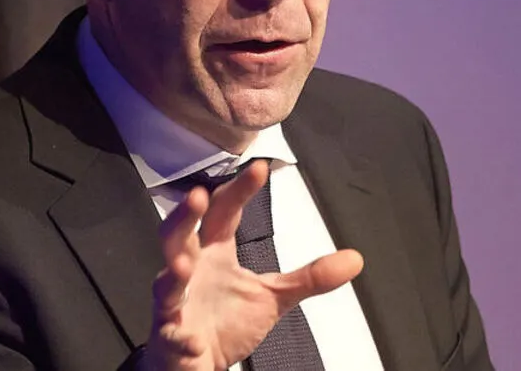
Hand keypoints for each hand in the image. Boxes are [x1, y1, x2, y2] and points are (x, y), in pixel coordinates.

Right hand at [142, 160, 362, 370]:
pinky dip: (179, 335)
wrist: (197, 364)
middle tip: (197, 196)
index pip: (223, 213)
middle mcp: (190, 271)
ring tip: (182, 267)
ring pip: (166, 283)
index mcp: (214, 253)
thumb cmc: (225, 322)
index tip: (259, 168)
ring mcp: (175, 303)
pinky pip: (170, 333)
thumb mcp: (274, 297)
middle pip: (178, 236)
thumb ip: (310, 277)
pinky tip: (190, 338)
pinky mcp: (170, 337)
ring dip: (173, 274)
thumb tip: (354, 258)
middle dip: (184, 216)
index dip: (238, 191)